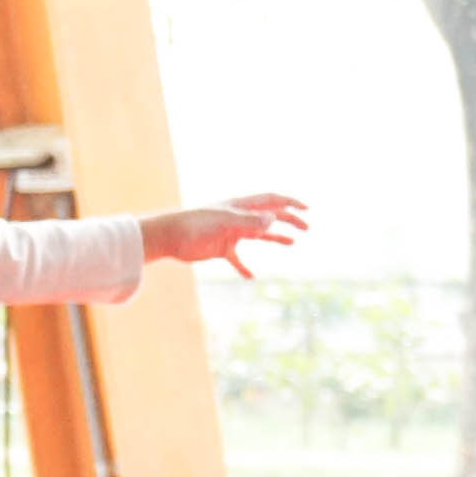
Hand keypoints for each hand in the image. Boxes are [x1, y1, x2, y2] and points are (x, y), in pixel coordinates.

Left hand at [141, 192, 306, 277]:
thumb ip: (249, 221)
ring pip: (257, 234)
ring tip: (292, 243)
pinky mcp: (220, 248)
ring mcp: (230, 233)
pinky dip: (244, 267)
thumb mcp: (225, 222)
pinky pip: (236, 259)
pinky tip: (250, 277)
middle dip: (288, 219)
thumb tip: (274, 217)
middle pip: (268, 216)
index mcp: (240, 206)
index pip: (270, 200)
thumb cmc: (195, 225)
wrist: (169, 236)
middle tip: (306, 227)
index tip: (306, 209)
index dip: (289, 202)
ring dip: (275, 237)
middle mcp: (238, 218)